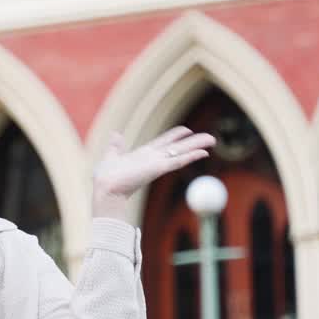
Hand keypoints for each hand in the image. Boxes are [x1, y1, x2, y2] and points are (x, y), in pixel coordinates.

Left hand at [92, 126, 215, 204]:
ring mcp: (157, 163)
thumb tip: (115, 134)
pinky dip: (191, 156)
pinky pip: (178, 161)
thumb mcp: (111, 156)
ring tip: (213, 140)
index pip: (164, 142)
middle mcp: (154, 158)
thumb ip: (116, 146)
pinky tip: (203, 152)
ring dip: (197, 146)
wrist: (105, 188)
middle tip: (210, 138)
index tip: (187, 130)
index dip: (175, 135)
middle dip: (194, 142)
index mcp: (144, 154)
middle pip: (178, 147)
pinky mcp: (158, 169)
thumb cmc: (106, 177)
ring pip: (182, 152)